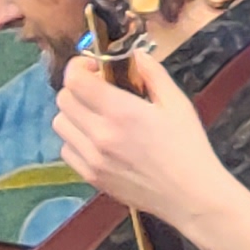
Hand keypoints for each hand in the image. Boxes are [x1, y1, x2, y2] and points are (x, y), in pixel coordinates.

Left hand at [53, 52, 233, 226]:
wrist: (189, 195)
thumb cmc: (188, 147)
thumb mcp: (177, 103)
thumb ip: (153, 74)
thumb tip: (135, 54)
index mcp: (120, 112)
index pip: (74, 80)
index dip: (79, 67)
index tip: (94, 67)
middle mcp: (99, 134)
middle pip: (63, 100)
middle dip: (77, 88)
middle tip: (98, 90)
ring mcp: (91, 158)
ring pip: (60, 124)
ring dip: (74, 113)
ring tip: (97, 114)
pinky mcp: (90, 176)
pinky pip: (67, 150)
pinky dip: (75, 139)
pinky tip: (97, 139)